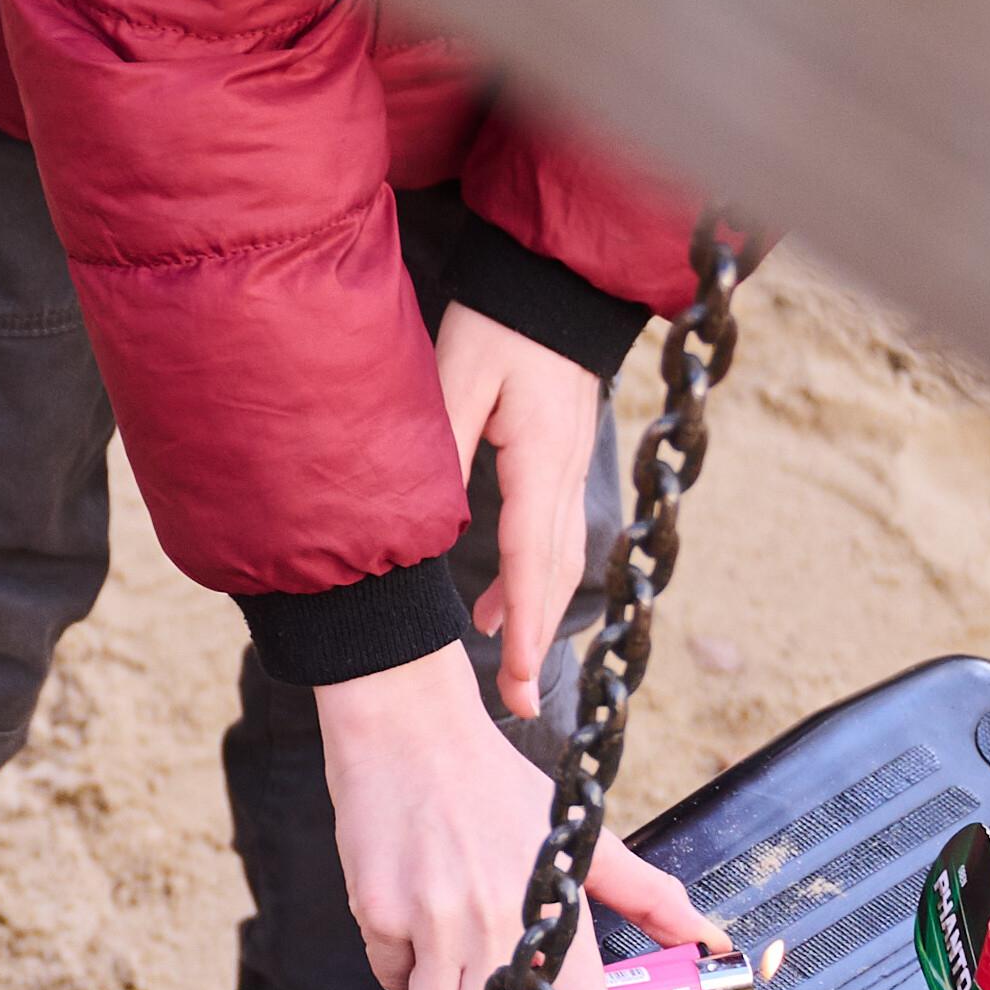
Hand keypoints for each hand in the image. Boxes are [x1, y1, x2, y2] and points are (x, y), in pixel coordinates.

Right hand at [316, 643, 729, 989]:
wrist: (411, 731)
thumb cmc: (495, 783)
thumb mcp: (585, 834)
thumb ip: (649, 896)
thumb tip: (706, 939)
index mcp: (553, 904)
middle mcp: (493, 919)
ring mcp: (429, 921)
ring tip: (460, 956)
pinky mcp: (375, 915)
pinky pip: (390, 980)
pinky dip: (404, 968)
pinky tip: (419, 924)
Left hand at [436, 301, 600, 720]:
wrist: (552, 285)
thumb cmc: (500, 324)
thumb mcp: (456, 381)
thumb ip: (440, 452)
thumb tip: (421, 526)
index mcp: (539, 462)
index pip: (529, 563)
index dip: (520, 627)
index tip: (514, 681)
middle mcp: (563, 477)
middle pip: (555, 578)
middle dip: (534, 642)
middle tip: (518, 704)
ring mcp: (568, 472)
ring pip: (559, 563)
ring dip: (531, 614)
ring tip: (502, 660)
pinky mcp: (560, 464)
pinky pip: (553, 538)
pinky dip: (531, 579)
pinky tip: (496, 599)